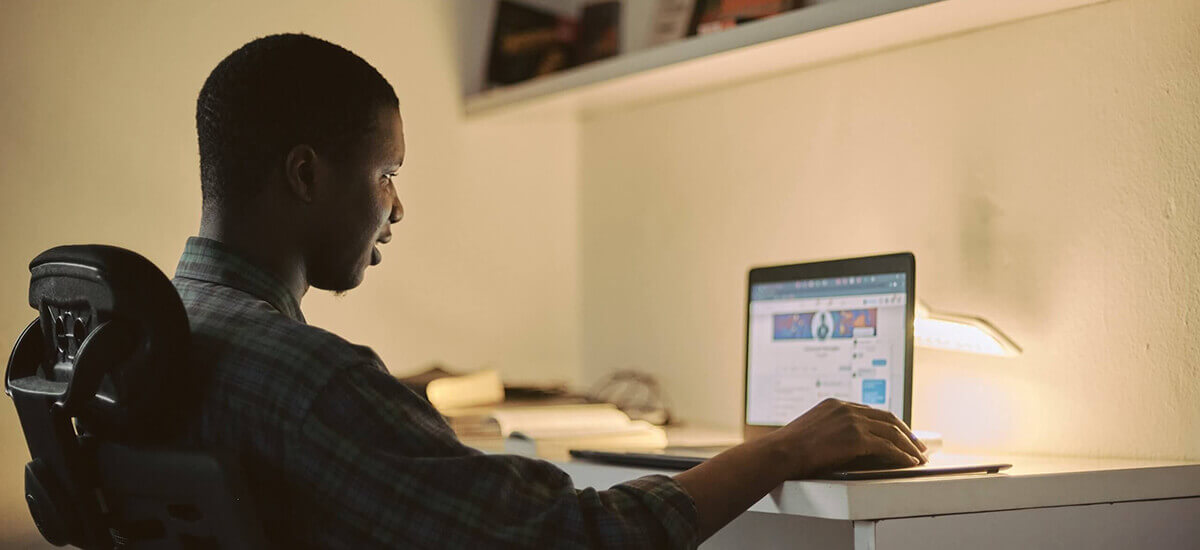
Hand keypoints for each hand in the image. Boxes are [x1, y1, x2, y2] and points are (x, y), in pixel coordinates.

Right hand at [763, 398, 926, 478]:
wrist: (781, 452)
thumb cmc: (790, 449)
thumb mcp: (813, 431)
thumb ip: (832, 431)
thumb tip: (847, 446)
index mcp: (836, 404)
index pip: (871, 411)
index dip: (889, 424)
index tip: (899, 434)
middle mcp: (846, 408)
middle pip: (887, 418)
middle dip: (906, 433)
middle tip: (917, 445)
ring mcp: (852, 421)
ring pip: (892, 431)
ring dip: (908, 446)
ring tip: (918, 457)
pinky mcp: (856, 437)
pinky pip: (888, 446)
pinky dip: (902, 455)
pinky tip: (908, 463)